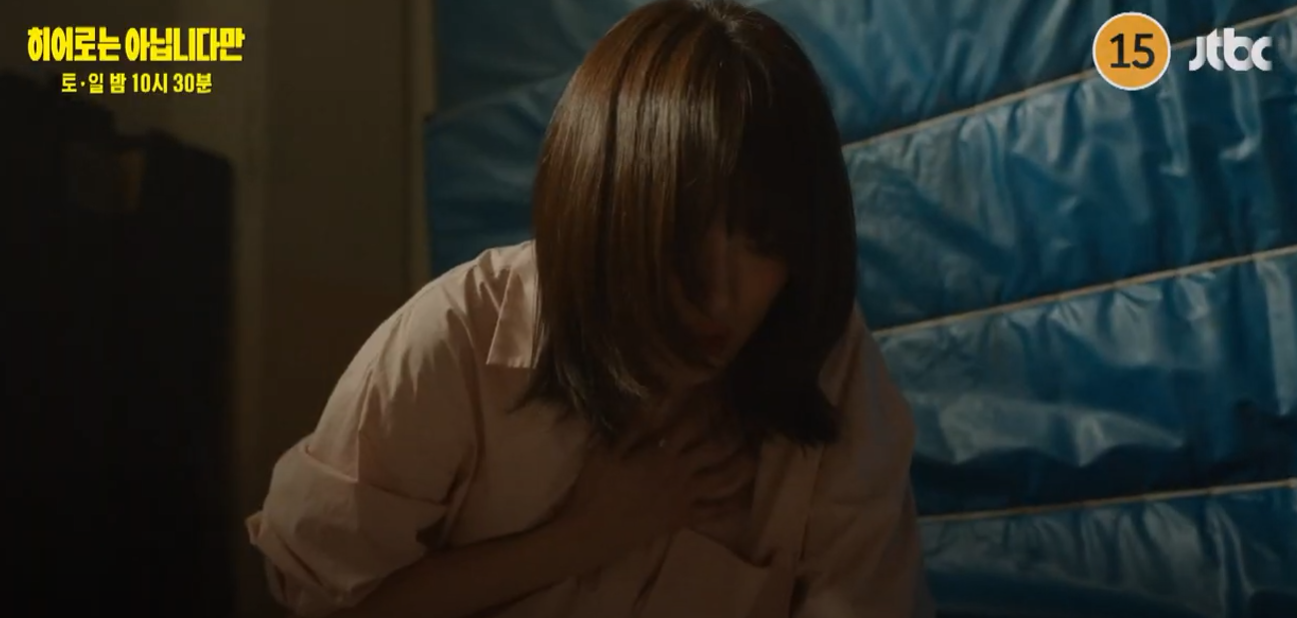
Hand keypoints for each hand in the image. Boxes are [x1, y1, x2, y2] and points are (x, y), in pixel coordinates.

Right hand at [560, 393, 756, 553]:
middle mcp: (680, 473)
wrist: (592, 532)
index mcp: (661, 454)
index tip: (715, 393)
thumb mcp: (605, 451)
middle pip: (716, 450)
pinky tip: (745, 500)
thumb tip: (654, 400)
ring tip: (754, 454)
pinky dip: (732, 506)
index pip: (690, 424)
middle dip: (733, 433)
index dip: (705, 407)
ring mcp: (685, 498)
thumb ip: (632, 427)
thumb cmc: (595, 488)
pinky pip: (714, 513)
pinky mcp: (683, 519)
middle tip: (745, 420)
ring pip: (723, 480)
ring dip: (742, 466)